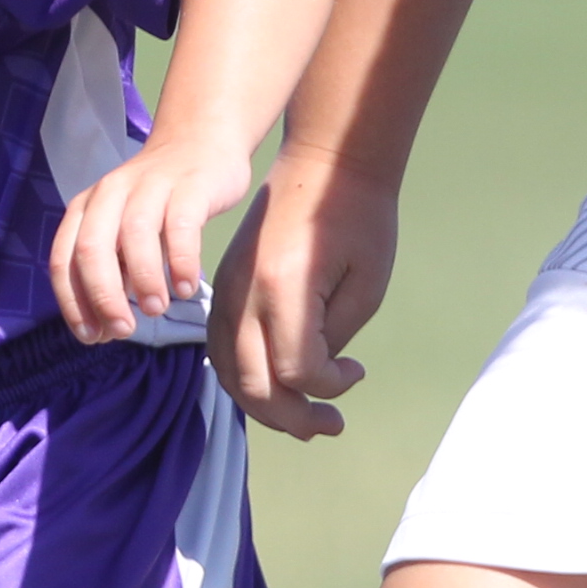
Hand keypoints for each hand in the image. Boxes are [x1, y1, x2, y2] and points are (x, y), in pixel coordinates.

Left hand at [51, 132, 255, 344]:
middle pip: (92, 249)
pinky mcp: (189, 186)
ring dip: (143, 279)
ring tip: (156, 309)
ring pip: (134, 235)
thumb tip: (105, 330)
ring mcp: (149, 186)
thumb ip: (112, 273)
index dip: (73, 303)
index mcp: (85, 209)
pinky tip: (186, 287)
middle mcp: (110, 194)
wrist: (199, 143)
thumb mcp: (122, 232)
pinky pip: (181, 224)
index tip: (92, 337)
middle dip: (103, 297)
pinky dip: (182, 260)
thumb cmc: (157, 202)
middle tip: (123, 330)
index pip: (63, 260)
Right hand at [208, 145, 394, 438]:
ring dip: (264, 406)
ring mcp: (225, 291)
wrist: (324, 163)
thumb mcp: (365, 285)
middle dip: (294, 417)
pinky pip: (221, 350)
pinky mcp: (222, 288)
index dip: (330, 387)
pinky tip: (275, 383)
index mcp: (284, 287)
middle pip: (254, 385)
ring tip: (304, 416)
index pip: (296, 370)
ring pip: (229, 374)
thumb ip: (332, 338)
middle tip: (331, 423)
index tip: (357, 371)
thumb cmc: (358, 218)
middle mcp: (243, 294)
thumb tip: (311, 377)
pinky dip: (243, 378)